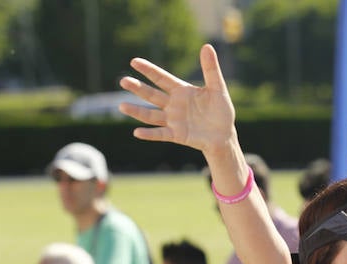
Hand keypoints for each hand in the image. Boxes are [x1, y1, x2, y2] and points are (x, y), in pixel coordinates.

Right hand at [119, 44, 236, 152]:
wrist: (224, 135)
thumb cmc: (221, 111)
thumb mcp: (218, 89)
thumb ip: (211, 69)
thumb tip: (207, 46)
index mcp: (181, 91)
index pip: (162, 78)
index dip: (149, 70)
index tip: (134, 61)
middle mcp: (173, 105)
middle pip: (152, 95)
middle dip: (138, 88)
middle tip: (123, 80)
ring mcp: (173, 120)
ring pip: (151, 115)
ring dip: (137, 111)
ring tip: (122, 106)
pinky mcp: (177, 135)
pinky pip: (161, 134)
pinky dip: (150, 134)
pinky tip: (137, 132)